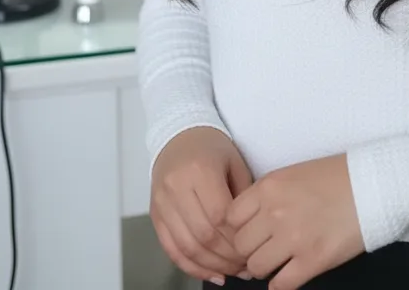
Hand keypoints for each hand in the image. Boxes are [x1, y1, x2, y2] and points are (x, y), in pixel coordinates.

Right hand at [149, 126, 255, 284]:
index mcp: (199, 170)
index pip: (219, 216)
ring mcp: (162, 202)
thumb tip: (253, 233)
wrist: (179, 135)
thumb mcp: (235, 162)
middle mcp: (176, 187)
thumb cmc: (211, 147)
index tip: (253, 247)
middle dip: (227, 257)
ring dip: (211, 266)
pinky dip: (191, 266)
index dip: (237, 238)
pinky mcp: (155, 214)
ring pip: (186, 247)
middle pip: (203, 235)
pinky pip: (171, 249)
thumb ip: (243, 196)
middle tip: (245, 265)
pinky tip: (209, 272)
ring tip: (231, 271)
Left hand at [226, 153, 364, 289]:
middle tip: (262, 250)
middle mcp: (275, 212)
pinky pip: (280, 284)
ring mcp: (293, 237)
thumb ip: (268, 196)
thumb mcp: (293, 174)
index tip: (248, 233)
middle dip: (249, 251)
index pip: (230, 218)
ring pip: (257, 267)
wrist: (372, 184)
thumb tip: (250, 226)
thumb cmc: (335, 177)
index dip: (236, 229)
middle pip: (240, 245)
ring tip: (278, 261)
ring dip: (264, 267)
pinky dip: (280, 284)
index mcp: (269, 187)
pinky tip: (288, 275)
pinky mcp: (312, 260)